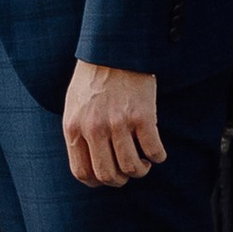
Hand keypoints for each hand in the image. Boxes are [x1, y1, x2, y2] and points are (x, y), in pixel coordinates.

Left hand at [62, 62, 165, 188]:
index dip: (97, 181)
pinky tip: (156, 150)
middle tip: (128, 170)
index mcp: (74, 127)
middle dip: (120, 180)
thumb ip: (78, 133)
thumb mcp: (74, 105)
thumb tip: (88, 164)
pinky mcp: (143, 116)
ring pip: (132, 168)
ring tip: (143, 160)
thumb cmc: (93, 78)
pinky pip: (154, 151)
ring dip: (141, 170)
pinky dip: (158, 156)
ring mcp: (119, 123)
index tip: (109, 176)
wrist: (114, 50)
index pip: (82, 172)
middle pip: (108, 175)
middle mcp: (94, 128)